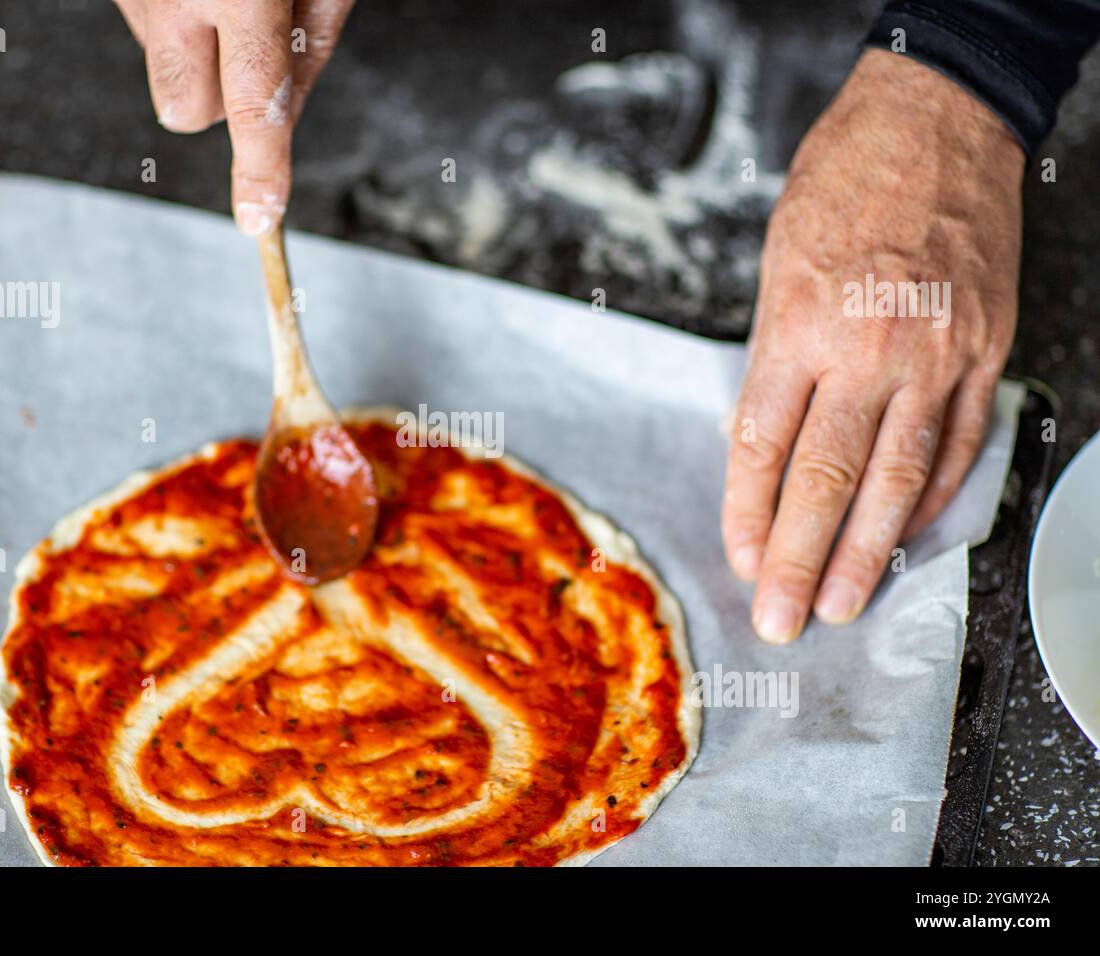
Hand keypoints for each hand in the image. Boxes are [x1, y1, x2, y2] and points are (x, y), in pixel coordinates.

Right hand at [113, 0, 354, 233]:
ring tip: (230, 1)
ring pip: (162, 69)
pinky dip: (175, 21)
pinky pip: (146, 30)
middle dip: (216, 105)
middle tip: (252, 50)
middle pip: (182, 110)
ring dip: (195, 55)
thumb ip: (308, 52)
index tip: (259, 217)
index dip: (260, 169)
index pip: (253, 105)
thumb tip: (282, 125)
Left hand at [722, 49, 1024, 643]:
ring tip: (843, 603)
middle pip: (825, 477)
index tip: (739, 559)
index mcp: (799, 325)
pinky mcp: (985, 351)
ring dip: (868, 551)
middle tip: (781, 619)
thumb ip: (771, 362)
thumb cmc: (842, 187)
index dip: (747, 512)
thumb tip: (759, 446)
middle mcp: (868, 349)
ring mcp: (936, 354)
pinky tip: (907, 535)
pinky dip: (930, 496)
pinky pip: (957, 443)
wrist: (937, 123)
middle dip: (799, 558)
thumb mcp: (776, 269)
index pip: (762, 446)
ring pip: (896, 476)